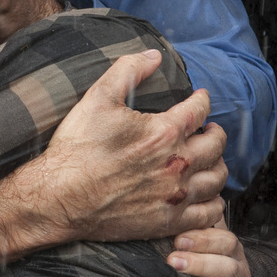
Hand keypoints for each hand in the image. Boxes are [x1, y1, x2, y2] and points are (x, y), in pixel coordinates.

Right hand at [26, 50, 227, 243]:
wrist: (58, 198)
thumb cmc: (76, 148)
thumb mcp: (97, 98)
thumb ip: (128, 70)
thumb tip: (154, 54)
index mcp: (164, 132)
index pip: (200, 110)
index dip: (202, 99)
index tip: (200, 98)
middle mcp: (177, 164)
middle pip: (216, 144)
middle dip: (215, 132)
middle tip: (208, 130)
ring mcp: (175, 196)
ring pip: (217, 178)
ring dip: (217, 165)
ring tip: (209, 161)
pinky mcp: (168, 221)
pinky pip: (209, 213)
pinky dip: (213, 204)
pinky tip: (205, 196)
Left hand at [168, 225, 250, 276]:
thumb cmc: (209, 256)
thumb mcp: (205, 237)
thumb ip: (195, 222)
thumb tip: (181, 196)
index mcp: (231, 251)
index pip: (224, 241)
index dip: (202, 240)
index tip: (177, 241)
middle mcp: (239, 275)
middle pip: (227, 267)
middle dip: (201, 264)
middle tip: (173, 262)